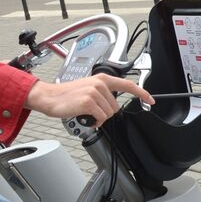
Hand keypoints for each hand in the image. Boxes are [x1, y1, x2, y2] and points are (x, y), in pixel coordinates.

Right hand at [25, 75, 153, 124]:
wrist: (50, 97)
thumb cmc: (67, 95)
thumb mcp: (88, 88)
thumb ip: (103, 93)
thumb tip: (113, 105)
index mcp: (102, 79)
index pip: (128, 85)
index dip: (142, 94)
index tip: (150, 101)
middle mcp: (100, 84)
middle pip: (116, 107)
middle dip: (105, 113)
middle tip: (91, 110)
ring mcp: (94, 92)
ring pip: (108, 114)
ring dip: (98, 118)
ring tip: (86, 112)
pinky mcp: (88, 102)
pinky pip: (100, 118)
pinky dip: (94, 122)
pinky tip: (85, 117)